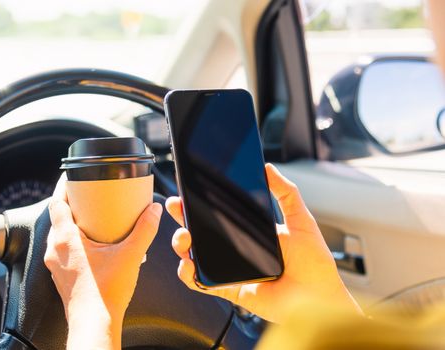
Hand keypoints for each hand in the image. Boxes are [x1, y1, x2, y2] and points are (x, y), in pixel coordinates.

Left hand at [44, 174, 161, 349]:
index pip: (56, 203)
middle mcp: (55, 250)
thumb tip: (153, 211)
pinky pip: (64, 250)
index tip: (71, 178)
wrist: (95, 324)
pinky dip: (75, 241)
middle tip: (89, 197)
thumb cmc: (105, 294)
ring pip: (60, 235)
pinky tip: (95, 246)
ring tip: (94, 220)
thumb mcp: (130, 255)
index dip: (63, 188)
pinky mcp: (62, 276)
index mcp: (65, 239)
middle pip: (58, 217)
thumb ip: (144, 230)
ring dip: (73, 224)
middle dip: (73, 205)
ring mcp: (56, 265)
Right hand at [166, 163, 360, 323]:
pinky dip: (189, 274)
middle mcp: (236, 249)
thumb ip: (286, 193)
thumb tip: (269, 168)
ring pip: (195, 254)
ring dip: (182, 244)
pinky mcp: (228, 288)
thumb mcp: (301, 221)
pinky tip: (188, 264)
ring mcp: (229, 269)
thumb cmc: (314, 264)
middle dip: (183, 217)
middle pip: (201, 231)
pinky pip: (201, 282)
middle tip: (177, 206)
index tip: (190, 189)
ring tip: (185, 237)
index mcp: (249, 231)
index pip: (219, 213)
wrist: (319, 299)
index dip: (201, 202)